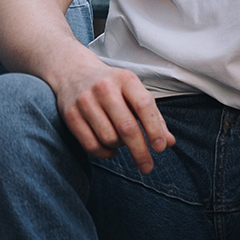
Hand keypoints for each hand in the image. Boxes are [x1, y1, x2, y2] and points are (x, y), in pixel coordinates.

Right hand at [49, 53, 173, 175]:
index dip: (154, 129)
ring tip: (122, 142)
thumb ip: (154, 117)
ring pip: (109, 138)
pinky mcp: (70, 114)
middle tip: (147, 167)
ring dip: (119, 147)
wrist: (74, 72)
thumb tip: (169, 142)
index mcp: (125, 79)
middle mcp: (104, 88)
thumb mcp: (135, 93)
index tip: (161, 148)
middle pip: (126, 127)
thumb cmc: (112, 87)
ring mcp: (85, 100)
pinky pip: (90, 145)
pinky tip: (110, 149)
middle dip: (140, 152)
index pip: (144, 105)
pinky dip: (104, 153)